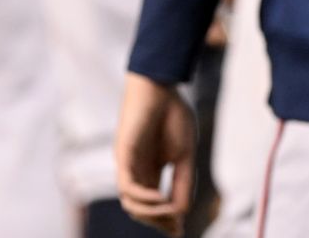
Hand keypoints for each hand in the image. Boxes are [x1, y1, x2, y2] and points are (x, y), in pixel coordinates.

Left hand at [114, 73, 195, 235]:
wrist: (160, 86)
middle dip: (159, 222)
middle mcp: (136, 171)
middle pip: (140, 210)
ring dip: (151, 214)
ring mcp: (128, 164)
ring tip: (170, 211)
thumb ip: (183, 183)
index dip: (166, 220)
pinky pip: (128, 188)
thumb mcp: (184, 155)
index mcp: (150, 170)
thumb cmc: (173, 115)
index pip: (153, 205)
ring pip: (131, 204)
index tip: (180, 231)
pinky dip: (143, 199)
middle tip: (177, 225)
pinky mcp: (123, 155)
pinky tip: (159, 198)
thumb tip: (180, 213)